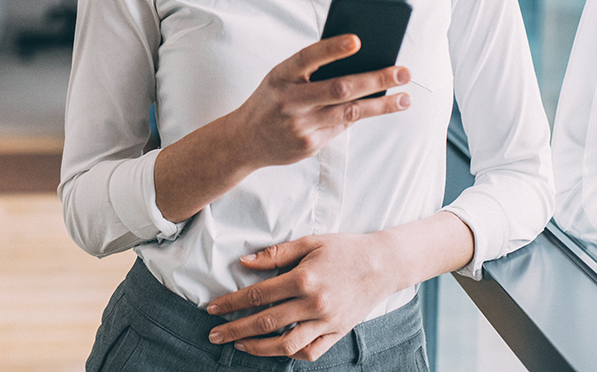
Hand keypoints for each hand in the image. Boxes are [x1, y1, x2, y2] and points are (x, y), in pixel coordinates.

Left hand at [204, 233, 402, 361]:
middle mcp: (314, 304)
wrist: (383, 263)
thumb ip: (276, 253)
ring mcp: (326, 321)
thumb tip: (244, 262)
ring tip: (239, 344)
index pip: (258, 295)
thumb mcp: (309, 242)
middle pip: (265, 322)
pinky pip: (310, 352)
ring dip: (258, 347)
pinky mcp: (338, 332)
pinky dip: (290, 354)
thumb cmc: (344, 248)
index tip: (213, 308)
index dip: (232, 303)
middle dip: (235, 329)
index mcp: (303, 278)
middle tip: (214, 334)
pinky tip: (274, 349)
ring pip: (286, 344)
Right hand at [230, 34, 410, 167]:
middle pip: (339, 88)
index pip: (308, 58)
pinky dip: (360, 116)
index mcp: (280, 75)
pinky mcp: (309, 145)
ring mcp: (300, 125)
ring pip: (349, 113)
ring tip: (405, 98)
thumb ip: (310, 70)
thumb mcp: (281, 78)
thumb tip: (358, 61)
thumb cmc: (271, 99)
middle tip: (403, 72)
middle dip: (375, 79)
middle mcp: (289, 100)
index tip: (357, 40)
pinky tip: (377, 108)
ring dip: (381, 105)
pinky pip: (342, 127)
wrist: (244, 140)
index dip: (332, 48)